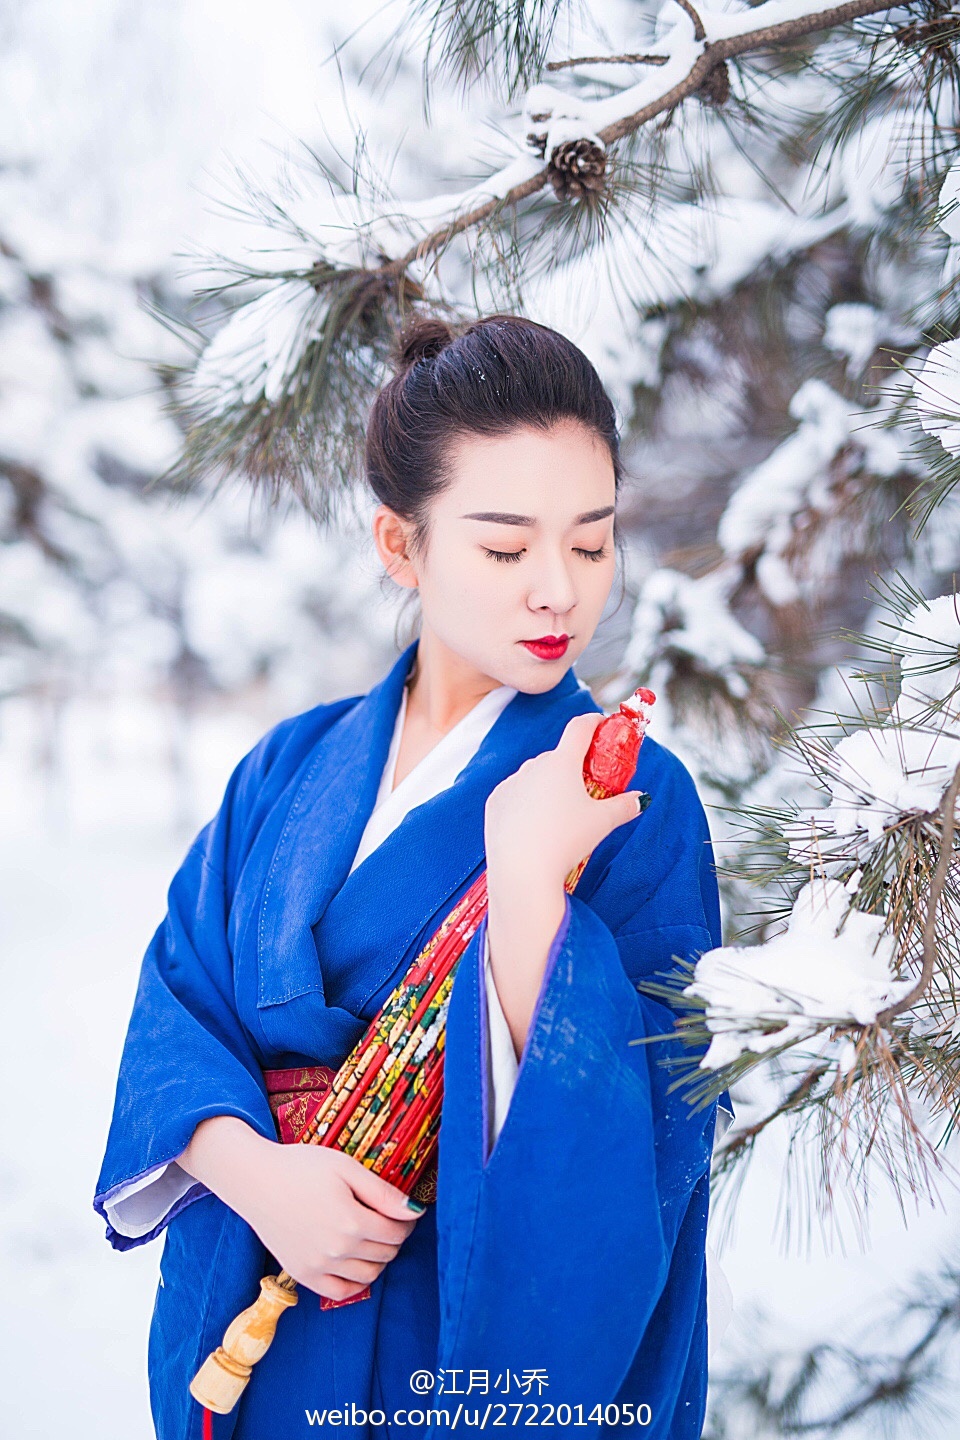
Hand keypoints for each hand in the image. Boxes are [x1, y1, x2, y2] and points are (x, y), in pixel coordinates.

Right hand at [244, 1144, 423, 1299]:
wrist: (256, 1180)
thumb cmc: (302, 1166)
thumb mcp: (346, 1168)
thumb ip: (383, 1193)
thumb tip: (415, 1211)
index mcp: (351, 1221)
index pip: (397, 1233)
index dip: (406, 1222)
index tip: (403, 1211)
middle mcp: (336, 1250)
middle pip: (385, 1254)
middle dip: (393, 1238)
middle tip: (387, 1220)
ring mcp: (318, 1266)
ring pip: (368, 1275)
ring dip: (378, 1259)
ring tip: (370, 1237)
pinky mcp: (303, 1275)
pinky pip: (340, 1293)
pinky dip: (356, 1282)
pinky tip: (355, 1262)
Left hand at [484, 712, 644, 894]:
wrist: (521, 871)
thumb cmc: (566, 842)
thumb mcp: (602, 822)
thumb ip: (624, 806)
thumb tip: (640, 800)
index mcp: (562, 762)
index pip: (579, 728)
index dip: (593, 723)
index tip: (601, 724)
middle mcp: (533, 766)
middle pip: (557, 756)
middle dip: (572, 765)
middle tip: (586, 784)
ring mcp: (511, 783)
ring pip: (534, 775)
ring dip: (548, 784)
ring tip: (559, 812)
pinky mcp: (495, 802)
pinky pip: (515, 794)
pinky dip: (526, 801)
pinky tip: (534, 823)